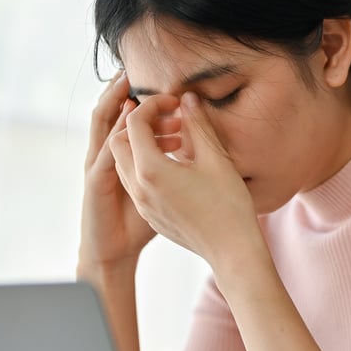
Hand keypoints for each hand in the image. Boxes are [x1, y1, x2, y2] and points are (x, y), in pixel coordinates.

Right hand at [78, 71, 178, 269]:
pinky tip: (125, 121)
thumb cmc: (139, 224)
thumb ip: (175, 159)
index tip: (173, 97)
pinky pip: (103, 152)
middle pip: (110, 117)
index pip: (133, 122)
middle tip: (137, 77)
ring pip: (102, 129)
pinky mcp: (95, 184)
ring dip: (115, 107)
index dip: (150, 106)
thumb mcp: (166, 187)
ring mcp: (99, 170)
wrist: (113, 254)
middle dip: (121, 94)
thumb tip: (190, 134)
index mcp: (127, 158)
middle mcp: (109, 159)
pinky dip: (114, 134)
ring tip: (126, 87)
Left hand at [110, 92, 261, 267]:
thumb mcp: (216, 159)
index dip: (153, 105)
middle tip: (168, 120)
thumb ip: (198, 125)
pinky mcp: (150, 215)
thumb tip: (188, 99)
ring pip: (124, 163)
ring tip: (174, 141)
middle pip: (119, 142)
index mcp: (151, 170)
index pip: (135, 123)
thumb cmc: (228, 206)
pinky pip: (135, 183)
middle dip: (139, 125)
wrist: (231, 251)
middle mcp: (139, 187)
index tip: (174, 103)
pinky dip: (145, 166)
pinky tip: (175, 166)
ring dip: (141, 146)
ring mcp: (143, 204)